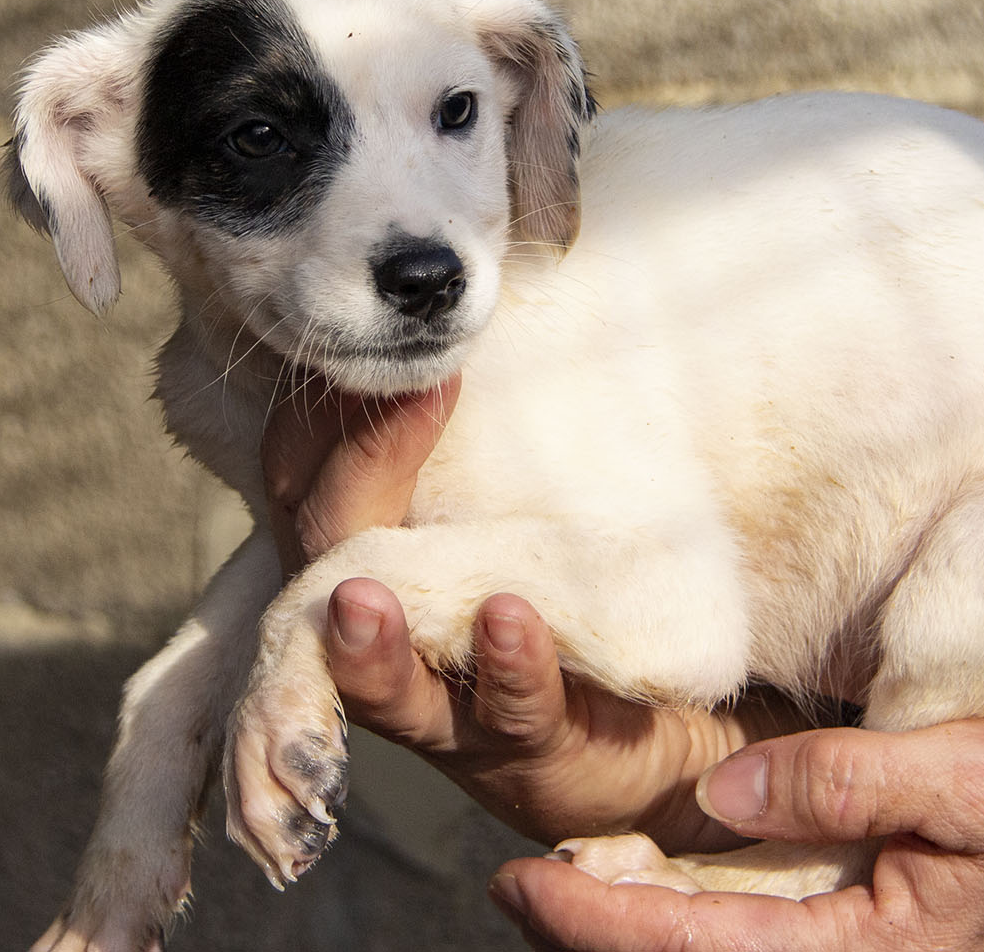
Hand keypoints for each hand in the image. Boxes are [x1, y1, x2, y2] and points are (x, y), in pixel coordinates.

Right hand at [259, 379, 810, 854]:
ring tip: (364, 593)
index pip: (304, 468)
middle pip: (321, 558)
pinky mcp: (528, 752)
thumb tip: (533, 230)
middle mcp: (389, 626)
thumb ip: (504, 394)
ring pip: (377, 677)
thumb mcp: (527, 480)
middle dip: (342, 481)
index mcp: (376, 546)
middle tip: (405, 391)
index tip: (381, 337)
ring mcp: (449, 700)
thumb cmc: (585, 574)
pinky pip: (507, 714)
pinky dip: (507, 666)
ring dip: (366, 639)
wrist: (679, 712)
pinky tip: (511, 617)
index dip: (321, 405)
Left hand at [488, 702, 983, 951]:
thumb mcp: (978, 775)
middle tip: (510, 878)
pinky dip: (697, 905)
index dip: (597, 919)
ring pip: (723, 948)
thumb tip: (725, 786)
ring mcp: (868, 948)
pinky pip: (765, 928)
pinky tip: (658, 869)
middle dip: (596, 929)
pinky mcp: (880, 924)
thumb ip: (850, 783)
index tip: (518, 880)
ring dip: (638, 921)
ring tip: (555, 879)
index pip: (698, 947)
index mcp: (870, 951)